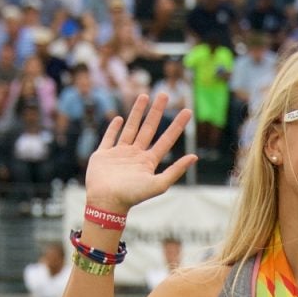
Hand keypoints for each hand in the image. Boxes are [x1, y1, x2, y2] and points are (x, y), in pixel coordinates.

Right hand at [84, 92, 196, 212]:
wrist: (106, 202)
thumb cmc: (132, 196)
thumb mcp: (158, 184)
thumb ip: (175, 171)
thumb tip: (194, 157)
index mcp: (148, 162)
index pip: (166, 140)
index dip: (177, 126)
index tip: (187, 111)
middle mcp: (135, 156)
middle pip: (149, 128)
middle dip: (157, 111)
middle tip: (164, 93)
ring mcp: (119, 154)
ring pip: (130, 128)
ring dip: (137, 112)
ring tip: (144, 95)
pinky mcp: (103, 155)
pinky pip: (109, 138)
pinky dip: (114, 128)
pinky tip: (119, 119)